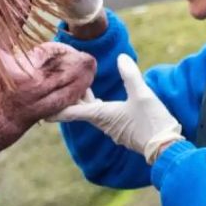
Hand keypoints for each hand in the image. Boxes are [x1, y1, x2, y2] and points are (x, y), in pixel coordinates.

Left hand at [49, 54, 184, 164]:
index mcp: (102, 114)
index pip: (72, 111)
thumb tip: (121, 57)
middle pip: (78, 108)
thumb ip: (130, 75)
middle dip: (68, 96)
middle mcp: (102, 122)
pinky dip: (93, 102)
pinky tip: (96, 94)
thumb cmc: (152, 122)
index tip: (39, 108)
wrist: (166, 147)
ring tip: (75, 82)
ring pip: (89, 110)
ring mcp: (111, 127)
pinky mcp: (121, 128)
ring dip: (81, 98)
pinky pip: (100, 113)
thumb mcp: (142, 95)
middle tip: (57, 80)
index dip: (55, 108)